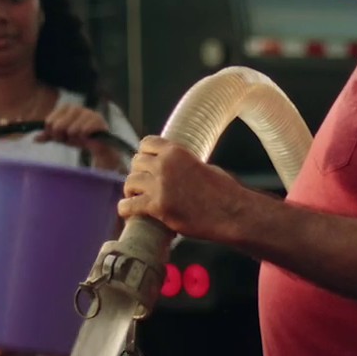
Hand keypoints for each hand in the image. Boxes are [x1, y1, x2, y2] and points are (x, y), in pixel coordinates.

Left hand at [39, 103, 123, 170]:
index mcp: (66, 108)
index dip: (52, 133)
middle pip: (58, 126)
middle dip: (63, 137)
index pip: (49, 122)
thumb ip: (48, 136)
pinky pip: (84, 131)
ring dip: (75, 138)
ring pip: (72, 130)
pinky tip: (88, 138)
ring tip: (80, 138)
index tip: (59, 136)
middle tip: (70, 138)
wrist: (99, 145)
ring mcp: (88, 112)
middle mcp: (76, 108)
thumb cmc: (79, 138)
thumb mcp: (61, 137)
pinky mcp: (98, 120)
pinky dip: (84, 138)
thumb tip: (35, 139)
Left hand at [117, 136, 244, 241]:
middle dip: (138, 173)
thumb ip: (185, 164)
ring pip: (129, 182)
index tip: (146, 165)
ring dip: (131, 191)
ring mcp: (159, 185)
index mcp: (176, 151)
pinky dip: (125, 209)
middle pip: (136, 162)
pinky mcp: (158, 206)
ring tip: (136, 199)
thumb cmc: (224, 191)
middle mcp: (164, 164)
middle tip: (141, 186)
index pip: (146, 143)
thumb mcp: (204, 166)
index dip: (144, 154)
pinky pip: (129, 205)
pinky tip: (128, 212)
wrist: (231, 212)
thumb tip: (178, 168)